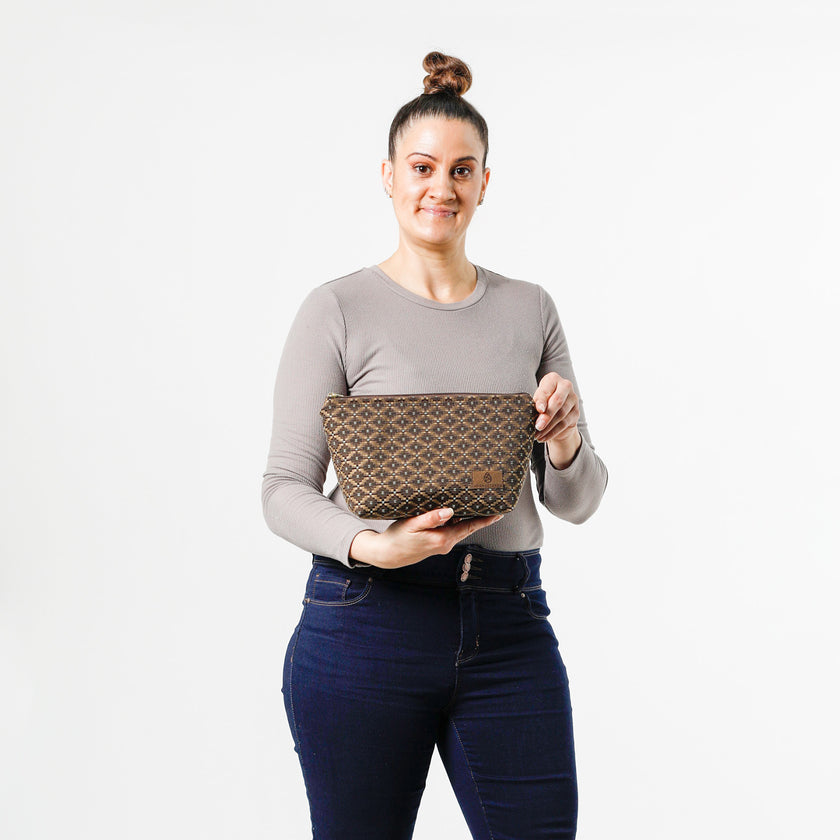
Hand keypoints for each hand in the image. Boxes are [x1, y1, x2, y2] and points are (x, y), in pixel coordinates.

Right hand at [349, 508, 503, 568]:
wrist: (388, 555)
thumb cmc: (398, 538)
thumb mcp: (412, 525)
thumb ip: (431, 518)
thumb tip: (449, 511)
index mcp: (442, 539)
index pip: (469, 527)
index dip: (485, 520)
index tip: (499, 513)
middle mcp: (446, 543)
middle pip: (468, 527)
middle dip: (481, 516)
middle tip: (494, 504)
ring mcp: (442, 544)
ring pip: (460, 528)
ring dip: (468, 517)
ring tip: (478, 503)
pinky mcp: (436, 542)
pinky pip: (451, 529)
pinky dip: (456, 520)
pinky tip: (456, 510)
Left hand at [533, 372, 582, 468]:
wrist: (555, 412)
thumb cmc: (542, 402)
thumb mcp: (536, 400)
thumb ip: (537, 403)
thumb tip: (537, 412)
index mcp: (553, 379)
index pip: (547, 389)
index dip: (542, 399)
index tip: (538, 409)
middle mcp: (566, 386)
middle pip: (558, 401)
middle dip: (547, 415)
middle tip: (537, 426)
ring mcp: (573, 399)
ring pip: (561, 415)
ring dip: (548, 427)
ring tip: (537, 434)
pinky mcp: (576, 413)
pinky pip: (564, 424)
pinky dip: (552, 432)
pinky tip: (543, 437)